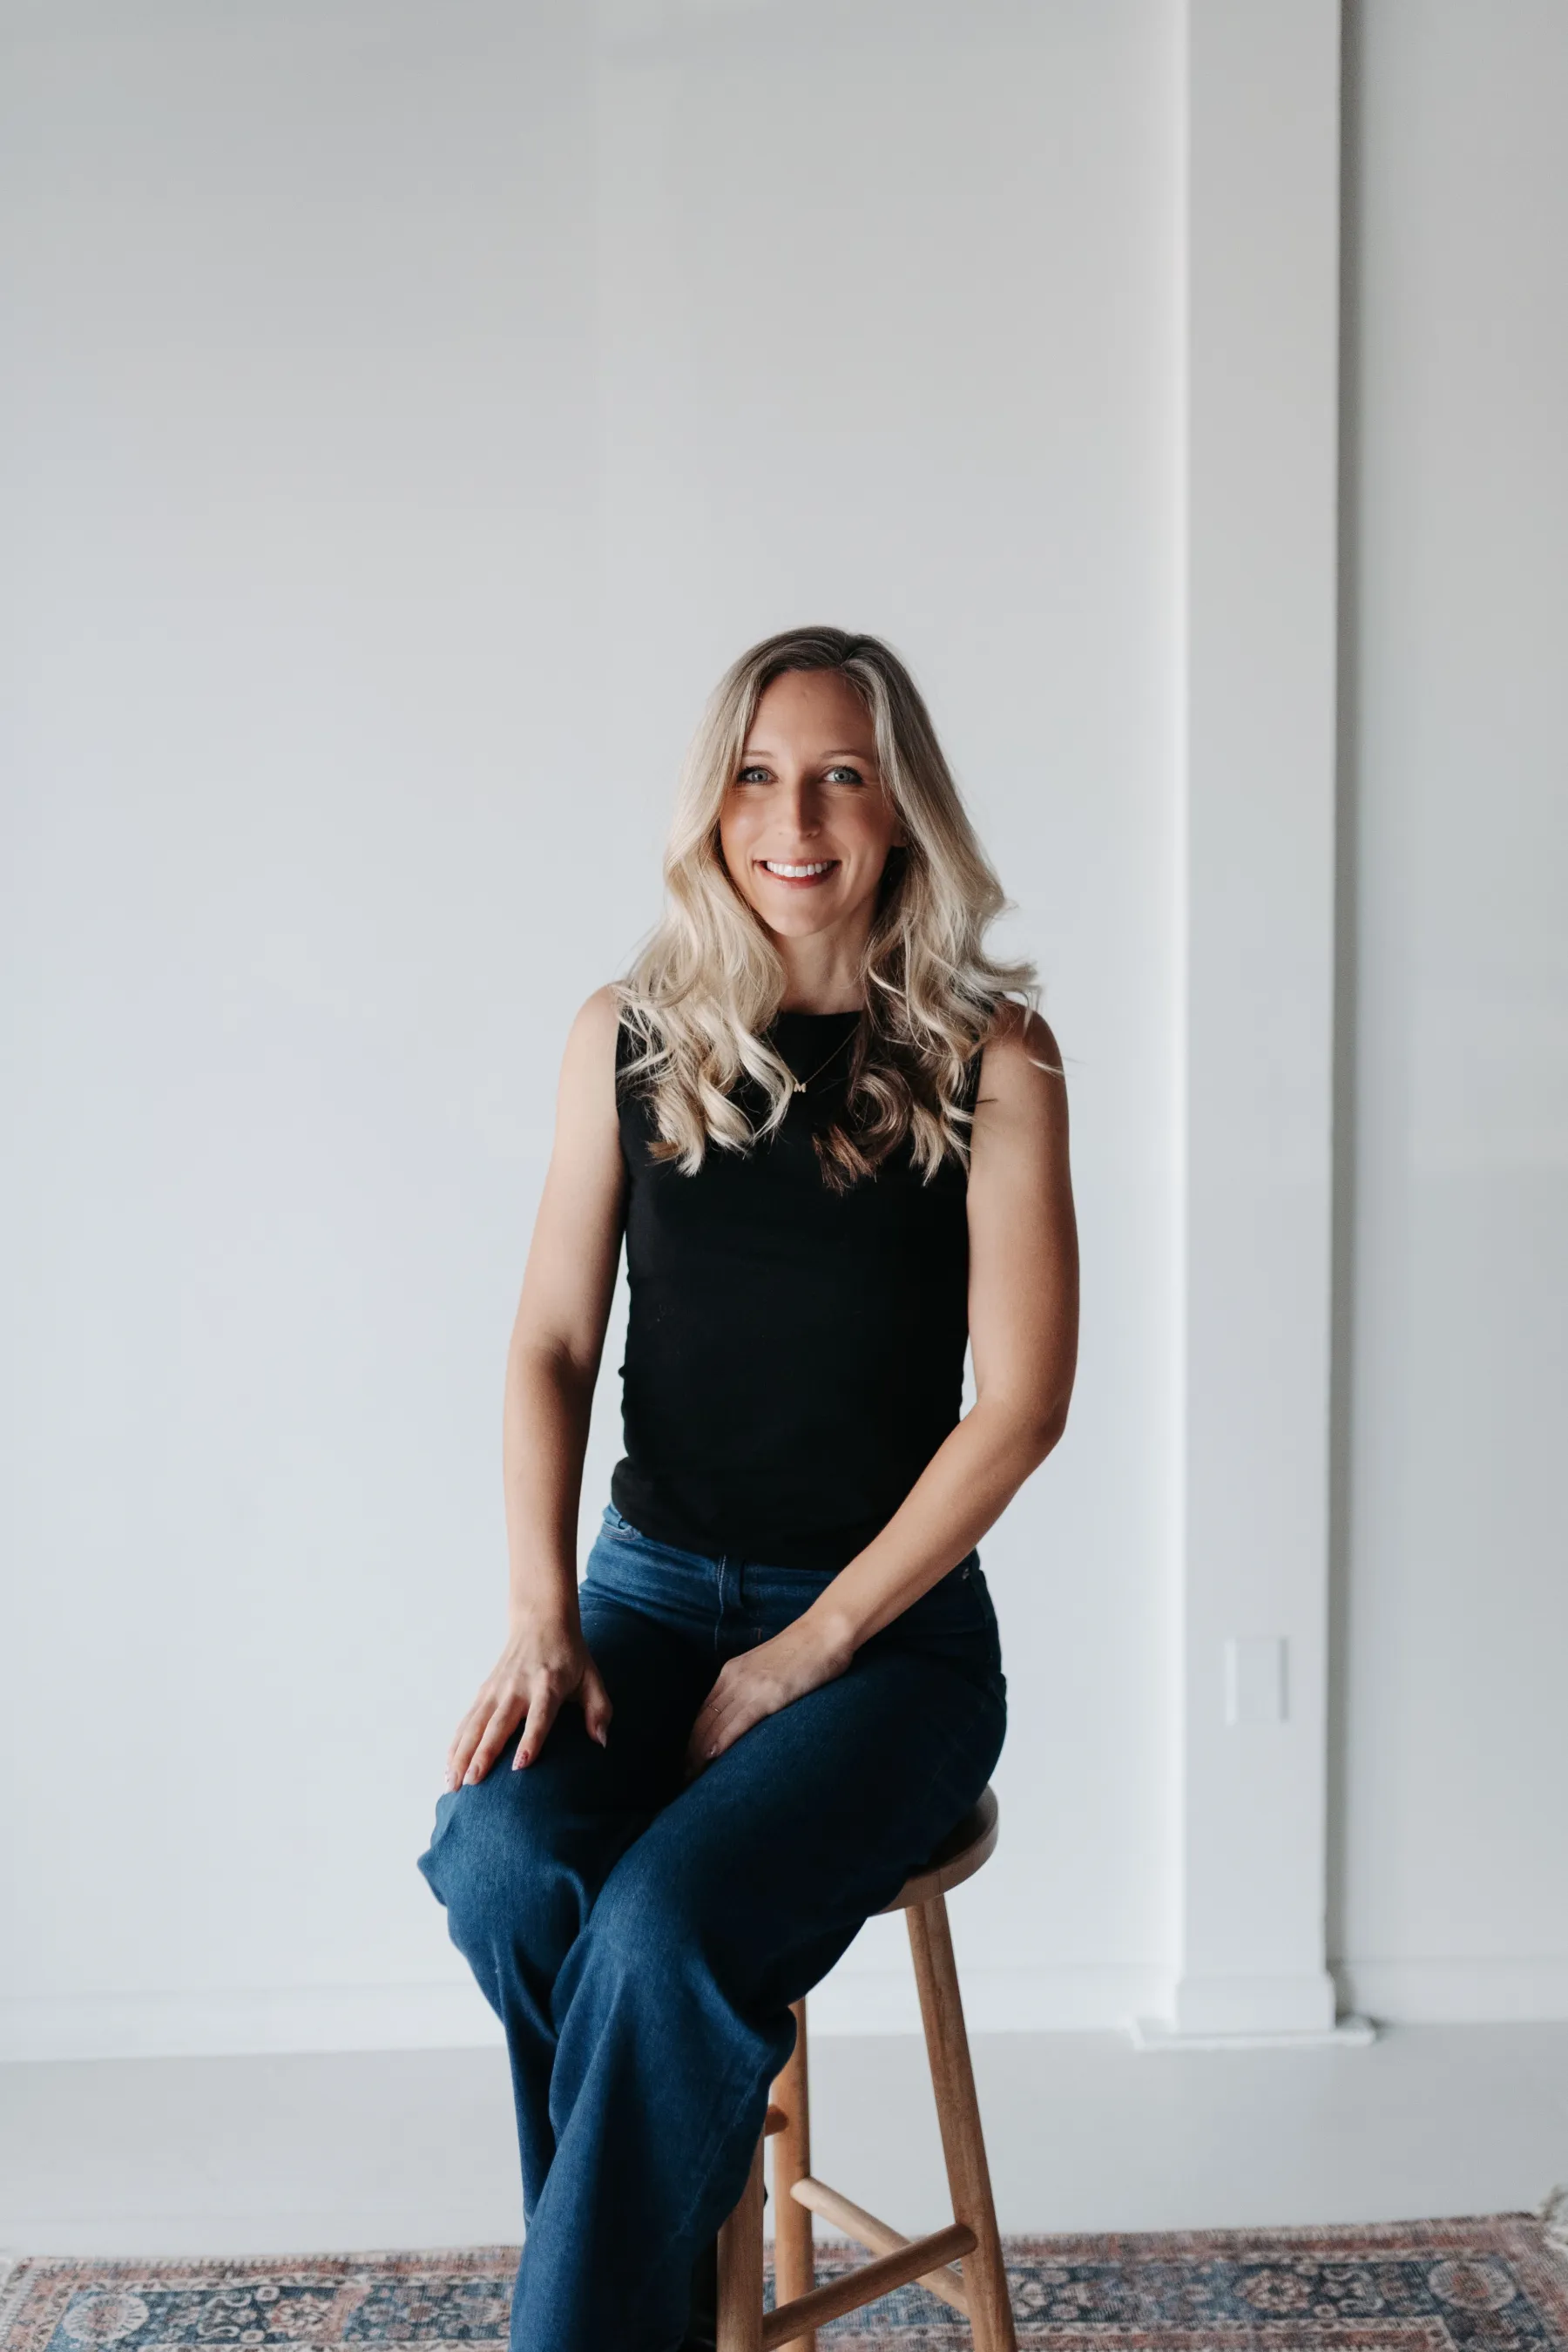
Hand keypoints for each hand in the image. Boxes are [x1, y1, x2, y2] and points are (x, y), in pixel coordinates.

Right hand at [445, 1610, 612, 1788]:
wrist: (540, 1620)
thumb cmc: (569, 1655)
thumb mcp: (591, 1677)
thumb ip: (599, 1709)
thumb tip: (601, 1742)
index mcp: (547, 1685)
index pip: (538, 1717)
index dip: (530, 1741)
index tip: (520, 1765)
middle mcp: (517, 1687)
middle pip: (498, 1724)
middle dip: (484, 1754)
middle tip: (474, 1782)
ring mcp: (497, 1689)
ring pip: (475, 1725)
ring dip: (462, 1753)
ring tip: (453, 1783)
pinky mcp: (484, 1691)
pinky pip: (467, 1721)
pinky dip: (456, 1743)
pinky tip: (448, 1766)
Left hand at [683, 1613, 853, 1782]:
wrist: (825, 1631)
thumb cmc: (805, 1651)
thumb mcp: (768, 1668)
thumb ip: (753, 1687)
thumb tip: (748, 1713)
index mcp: (732, 1672)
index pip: (704, 1712)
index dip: (694, 1738)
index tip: (688, 1761)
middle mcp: (734, 1678)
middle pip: (703, 1721)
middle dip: (691, 1751)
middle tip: (684, 1777)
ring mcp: (749, 1685)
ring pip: (715, 1724)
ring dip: (700, 1753)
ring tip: (693, 1778)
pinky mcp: (768, 1694)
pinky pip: (737, 1722)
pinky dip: (721, 1741)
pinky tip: (711, 1757)